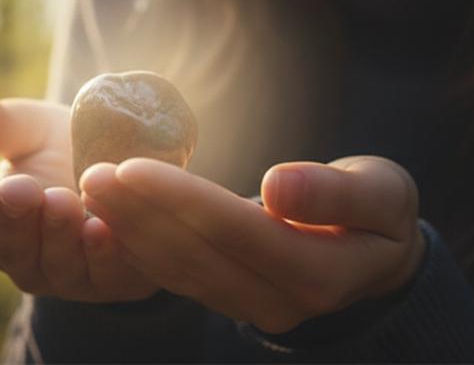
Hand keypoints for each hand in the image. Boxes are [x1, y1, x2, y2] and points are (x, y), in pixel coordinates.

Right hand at [0, 94, 158, 301]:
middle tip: (20, 188)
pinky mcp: (112, 278)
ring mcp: (67, 274)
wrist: (130, 158)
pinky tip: (99, 227)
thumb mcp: (30, 128)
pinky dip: (99, 253)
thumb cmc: (65, 145)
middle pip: (9, 251)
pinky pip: (102, 273)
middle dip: (14, 219)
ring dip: (55, 234)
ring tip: (60, 200)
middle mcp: (25, 257)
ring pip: (53, 266)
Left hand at [80, 154, 425, 333]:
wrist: (376, 257)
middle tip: (92, 174)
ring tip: (90, 188)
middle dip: (139, 214)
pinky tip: (107, 214)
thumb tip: (280, 188)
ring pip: (177, 269)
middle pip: (196, 254)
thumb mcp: (384, 193)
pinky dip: (137, 244)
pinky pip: (174, 275)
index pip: (237, 232)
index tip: (133, 165)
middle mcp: (280, 302)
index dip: (182, 199)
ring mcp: (248, 308)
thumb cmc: (378, 213)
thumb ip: (337, 192)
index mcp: (320, 273)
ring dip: (129, 229)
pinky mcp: (225, 300)